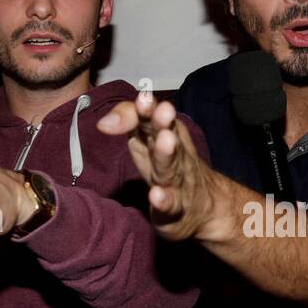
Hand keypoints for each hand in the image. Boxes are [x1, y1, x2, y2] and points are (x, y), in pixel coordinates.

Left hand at [97, 89, 227, 242]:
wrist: (205, 207)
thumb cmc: (168, 167)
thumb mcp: (147, 139)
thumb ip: (129, 121)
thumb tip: (103, 123)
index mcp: (159, 137)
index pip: (151, 117)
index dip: (145, 109)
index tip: (142, 99)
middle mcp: (172, 154)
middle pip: (166, 136)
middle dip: (163, 123)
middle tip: (164, 109)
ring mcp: (176, 182)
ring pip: (170, 167)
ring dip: (167, 154)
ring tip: (166, 141)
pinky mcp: (176, 208)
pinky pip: (170, 204)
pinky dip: (164, 200)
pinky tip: (157, 196)